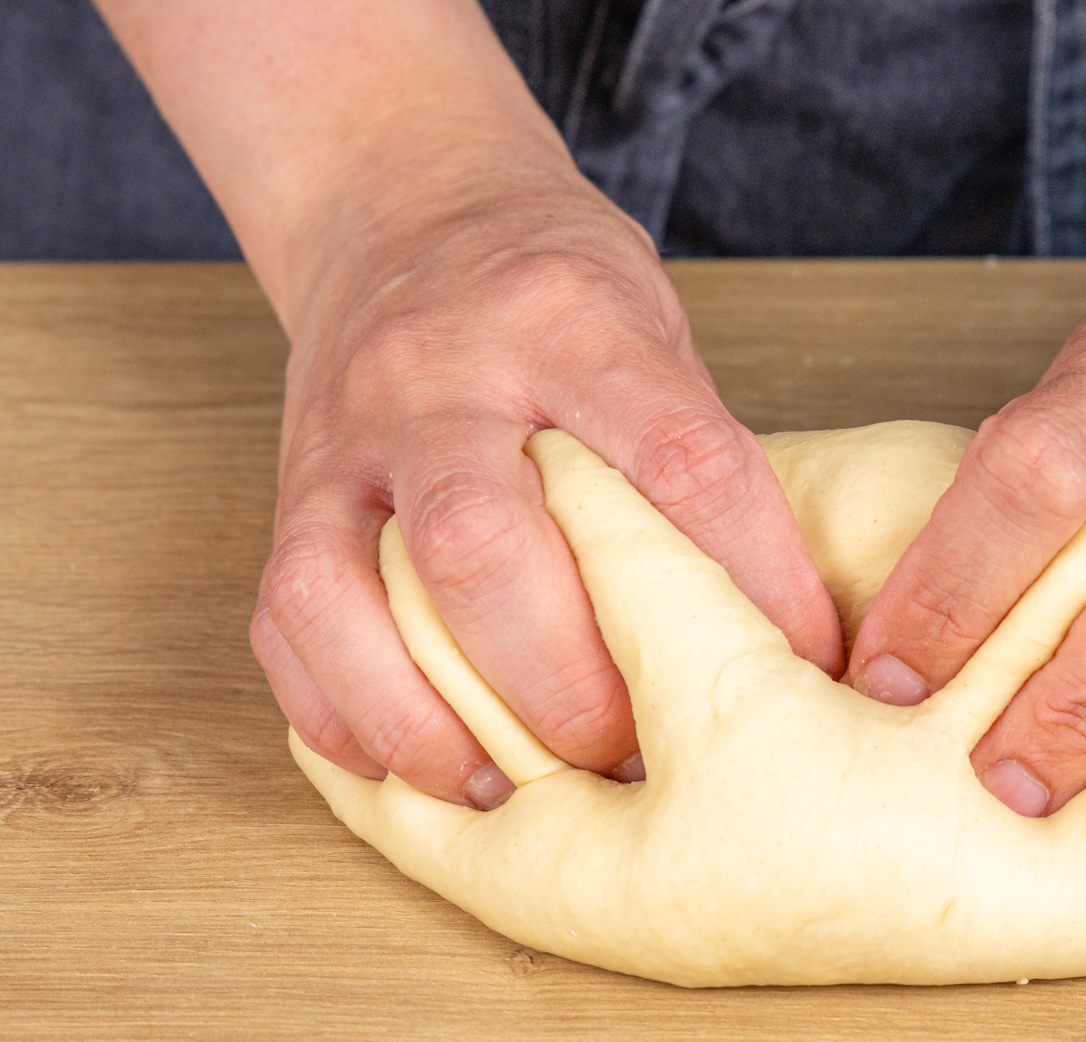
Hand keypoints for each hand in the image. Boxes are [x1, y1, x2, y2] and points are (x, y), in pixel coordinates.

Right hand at [252, 171, 842, 805]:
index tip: (800, 670)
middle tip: (626, 755)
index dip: (750, 582)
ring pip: (352, 590)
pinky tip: (407, 764)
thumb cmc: (556, 290)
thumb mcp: (653, 327)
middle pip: (484, 541)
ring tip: (504, 791)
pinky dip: (341, 710)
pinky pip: (284, 618)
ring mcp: (348, 435)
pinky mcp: (288, 491)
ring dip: (433, 716)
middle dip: (564, 679)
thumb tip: (785, 630)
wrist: (400, 205)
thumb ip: (694, 457)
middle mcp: (444, 375)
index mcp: (571, 322)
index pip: (675, 461)